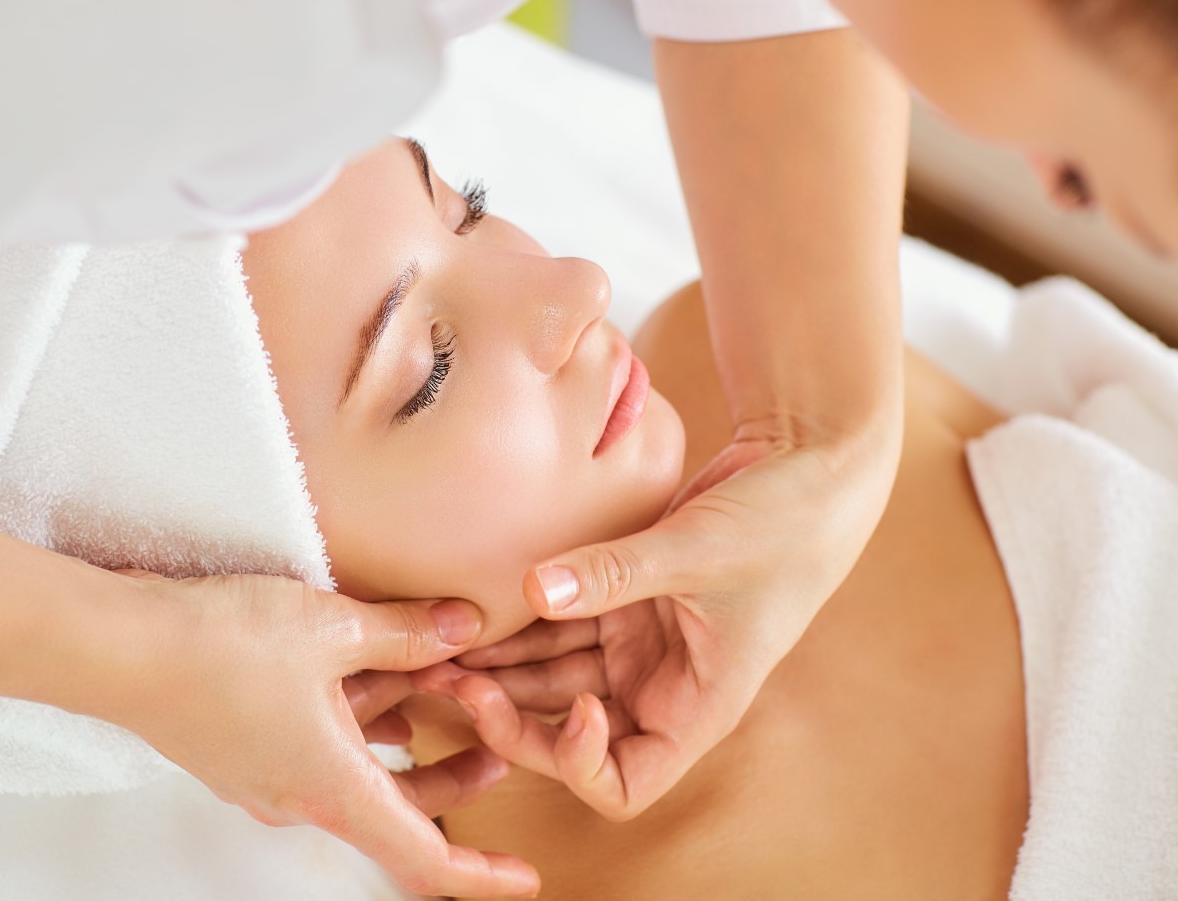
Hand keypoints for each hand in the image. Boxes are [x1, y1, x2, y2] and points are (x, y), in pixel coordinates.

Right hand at [104, 571, 539, 897]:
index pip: (426, 862)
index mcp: (334, 791)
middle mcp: (301, 799)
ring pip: (359, 773)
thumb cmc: (220, 644)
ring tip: (442, 682)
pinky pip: (319, 749)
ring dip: (405, 737)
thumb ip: (407, 632)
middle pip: (401, 814)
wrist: (117, 646)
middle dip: (456, 781)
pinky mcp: (243, 750)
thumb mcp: (332, 626)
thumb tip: (465, 623)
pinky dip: (357, 721)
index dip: (483, 875)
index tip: (528, 878)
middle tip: (498, 742)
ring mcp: (267, 778)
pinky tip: (373, 673)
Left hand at [419, 420, 897, 820]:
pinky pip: (557, 625)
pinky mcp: (623, 601)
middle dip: (507, 716)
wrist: (809, 464)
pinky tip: (468, 612)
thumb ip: (616, 571)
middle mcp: (660, 685)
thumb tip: (534, 588)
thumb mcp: (701, 550)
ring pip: (550, 678)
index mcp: (696, 706)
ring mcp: (638, 644)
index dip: (579, 761)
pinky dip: (517, 623)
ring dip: (498, 668)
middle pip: (567, 734)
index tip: (569, 707)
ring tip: (437, 647)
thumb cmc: (783, 523)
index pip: (624, 781)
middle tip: (449, 680)